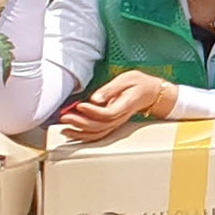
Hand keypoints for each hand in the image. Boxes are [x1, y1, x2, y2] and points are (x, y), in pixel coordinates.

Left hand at [56, 71, 178, 144]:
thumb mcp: (126, 79)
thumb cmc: (138, 84)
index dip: (93, 111)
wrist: (150, 92)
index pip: (109, 113)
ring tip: (64, 127)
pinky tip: (72, 132)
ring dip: (79, 132)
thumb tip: (95, 98)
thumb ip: (110, 88)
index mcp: (126, 105)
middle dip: (80, 123)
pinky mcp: (111, 124)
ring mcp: (116, 123)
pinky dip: (83, 135)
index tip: (80, 105)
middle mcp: (121, 117)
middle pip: (100, 126)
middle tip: (65, 117)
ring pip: (98, 133)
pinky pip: (97, 134)